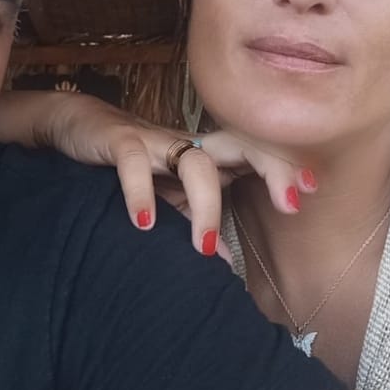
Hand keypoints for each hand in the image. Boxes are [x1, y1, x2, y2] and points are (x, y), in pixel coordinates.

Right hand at [29, 92, 316, 254]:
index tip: (310, 190)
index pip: (256, 154)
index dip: (284, 167)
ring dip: (206, 205)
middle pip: (241, 144)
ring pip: (195, 162)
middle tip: (292, 204)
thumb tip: (227, 262)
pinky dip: (140, 192)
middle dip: (272, 167)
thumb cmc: (136, 166)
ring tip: (205, 248)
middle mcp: (190, 145)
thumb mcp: (170, 198)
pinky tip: (146, 223)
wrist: (79, 126)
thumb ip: (197, 221)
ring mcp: (156, 140)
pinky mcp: (119, 141)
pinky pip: (133, 162)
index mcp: (208, 157)